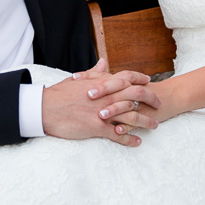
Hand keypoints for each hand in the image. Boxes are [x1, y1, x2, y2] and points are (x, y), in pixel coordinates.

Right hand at [42, 60, 160, 145]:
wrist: (45, 108)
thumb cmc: (60, 94)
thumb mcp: (78, 79)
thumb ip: (94, 73)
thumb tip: (104, 62)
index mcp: (102, 84)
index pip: (127, 77)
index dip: (140, 79)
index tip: (149, 82)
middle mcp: (107, 96)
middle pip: (137, 95)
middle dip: (151, 99)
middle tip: (159, 104)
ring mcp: (103, 113)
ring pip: (132, 117)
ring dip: (146, 121)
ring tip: (155, 126)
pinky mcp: (97, 128)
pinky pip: (119, 135)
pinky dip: (130, 139)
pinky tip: (138, 142)